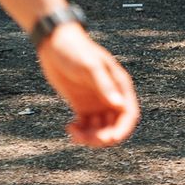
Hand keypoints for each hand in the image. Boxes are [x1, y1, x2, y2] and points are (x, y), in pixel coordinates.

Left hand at [34, 25, 139, 147]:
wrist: (55, 44)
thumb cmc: (76, 50)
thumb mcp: (91, 67)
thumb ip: (105, 86)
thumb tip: (120, 105)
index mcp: (120, 86)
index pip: (129, 114)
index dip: (123, 129)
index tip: (109, 139)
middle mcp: (111, 96)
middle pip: (115, 125)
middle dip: (103, 136)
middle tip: (84, 138)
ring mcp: (96, 102)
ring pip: (100, 128)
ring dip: (90, 136)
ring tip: (73, 132)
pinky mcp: (82, 105)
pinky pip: (86, 125)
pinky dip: (80, 131)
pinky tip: (69, 127)